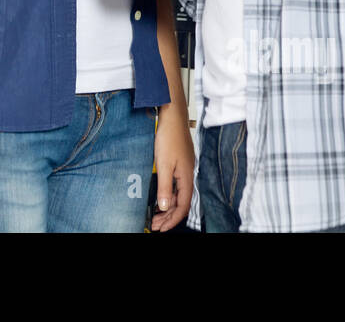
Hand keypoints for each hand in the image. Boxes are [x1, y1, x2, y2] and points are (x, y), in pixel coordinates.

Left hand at [151, 105, 194, 231]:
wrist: (172, 115)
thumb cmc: (169, 136)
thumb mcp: (164, 164)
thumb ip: (165, 187)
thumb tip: (165, 207)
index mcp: (187, 177)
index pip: (183, 206)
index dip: (172, 220)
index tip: (161, 229)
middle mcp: (188, 174)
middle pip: (182, 202)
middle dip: (169, 217)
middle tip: (155, 224)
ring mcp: (185, 168)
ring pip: (179, 194)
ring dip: (168, 206)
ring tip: (156, 214)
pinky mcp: (180, 162)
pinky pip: (177, 185)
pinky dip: (169, 194)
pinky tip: (161, 195)